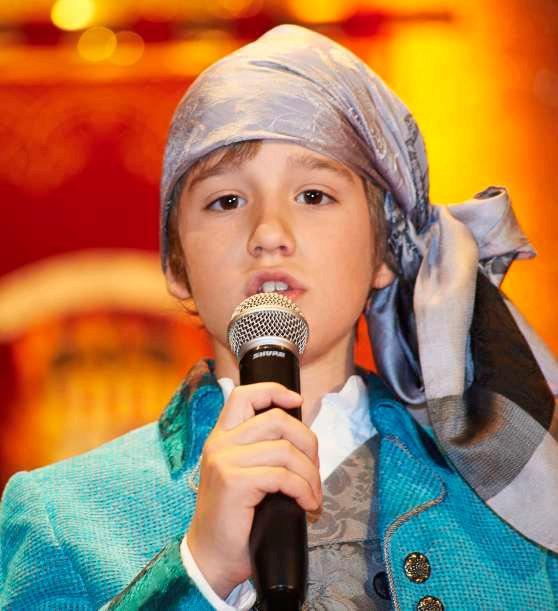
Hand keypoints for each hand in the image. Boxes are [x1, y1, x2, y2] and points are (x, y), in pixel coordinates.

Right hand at [185, 382, 321, 598]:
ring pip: (285, 450)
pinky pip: (283, 476)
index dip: (274, 391)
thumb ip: (261, 450)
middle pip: (277, 420)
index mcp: (221, 436)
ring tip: (313, 495)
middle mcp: (220, 443)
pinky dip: (303, 490)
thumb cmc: (234, 518)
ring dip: (310, 474)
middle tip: (314, 470)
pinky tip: (307, 505)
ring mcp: (225, 461)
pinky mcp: (234, 482)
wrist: (211, 557)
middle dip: (307, 442)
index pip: (245, 395)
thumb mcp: (242, 473)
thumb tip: (300, 437)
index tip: (297, 401)